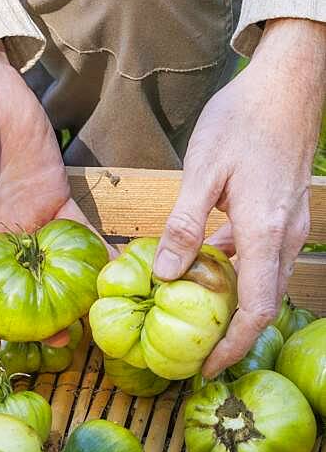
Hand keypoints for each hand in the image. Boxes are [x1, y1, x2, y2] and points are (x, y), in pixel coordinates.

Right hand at [0, 41, 108, 349]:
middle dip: (33, 321)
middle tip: (61, 341)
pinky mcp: (55, 197)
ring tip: (92, 318)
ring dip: (68, 296)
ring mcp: (26, 220)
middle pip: (13, 292)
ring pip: (49, 271)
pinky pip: (77, 231)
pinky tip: (115, 270)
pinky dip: (95, 251)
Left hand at [154, 18, 325, 377]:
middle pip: (262, 301)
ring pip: (263, 279)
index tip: (208, 369)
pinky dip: (237, 271)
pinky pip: (262, 256)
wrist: (286, 82)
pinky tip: (205, 265)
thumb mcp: (204, 169)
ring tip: (194, 316)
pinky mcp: (283, 211)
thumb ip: (184, 224)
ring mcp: (288, 224)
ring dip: (233, 303)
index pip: (256, 308)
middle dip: (230, 334)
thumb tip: (162, 274)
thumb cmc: (244, 119)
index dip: (233, 345)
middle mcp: (284, 236)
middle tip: (193, 352)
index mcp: (264, 231)